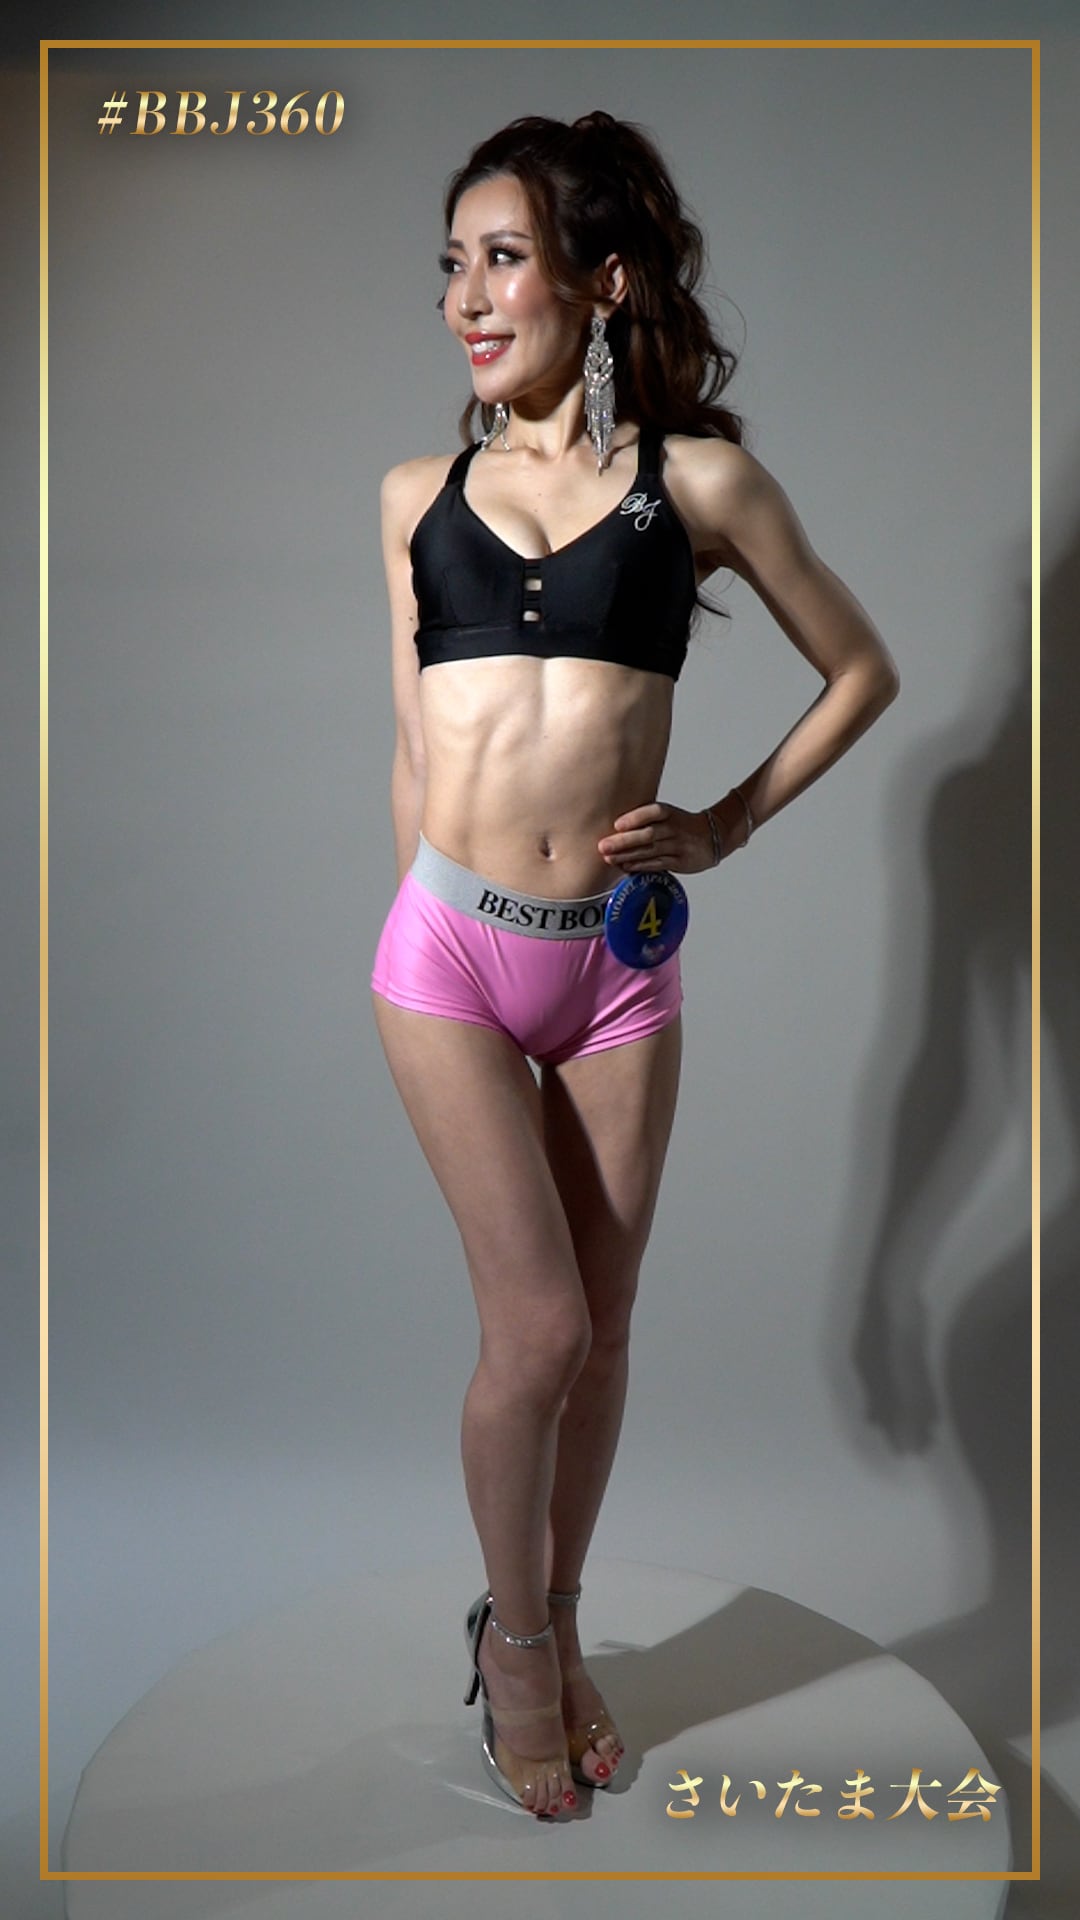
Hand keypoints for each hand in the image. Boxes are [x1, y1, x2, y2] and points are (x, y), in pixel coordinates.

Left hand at [597, 802, 717, 874]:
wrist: (713, 837)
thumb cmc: (682, 826)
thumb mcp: (668, 815)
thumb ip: (646, 819)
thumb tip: (614, 828)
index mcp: (670, 813)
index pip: (654, 812)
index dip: (636, 817)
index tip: (617, 824)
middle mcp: (674, 828)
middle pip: (648, 834)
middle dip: (624, 841)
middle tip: (603, 846)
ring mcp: (678, 846)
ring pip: (651, 851)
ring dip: (627, 855)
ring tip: (608, 858)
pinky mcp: (680, 861)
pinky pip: (658, 864)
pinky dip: (641, 866)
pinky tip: (626, 866)